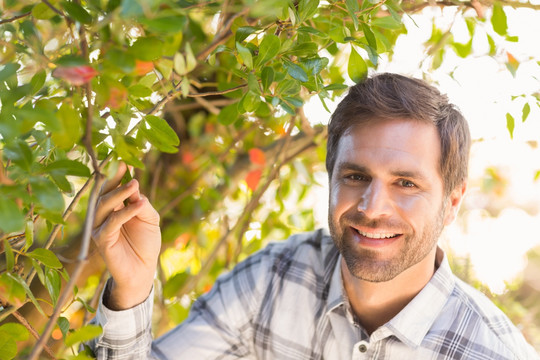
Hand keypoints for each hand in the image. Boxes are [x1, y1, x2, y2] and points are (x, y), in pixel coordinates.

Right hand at [92, 163, 160, 309]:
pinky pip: (112, 223)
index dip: (117, 174)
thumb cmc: (146, 244)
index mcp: (114, 208)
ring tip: (135, 183)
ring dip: (120, 193)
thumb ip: (142, 204)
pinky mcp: (101, 240)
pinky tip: (139, 204)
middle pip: (105, 193)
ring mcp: (100, 227)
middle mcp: (103, 215)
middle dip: (114, 178)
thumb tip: (135, 187)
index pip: (112, 187)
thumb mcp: (150, 219)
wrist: (143, 270)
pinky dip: (126, 212)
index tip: (125, 159)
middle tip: (125, 166)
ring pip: (105, 205)